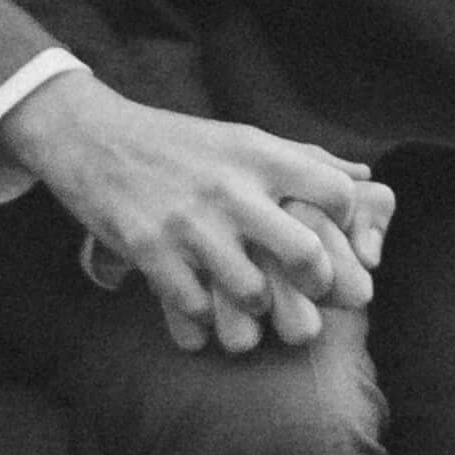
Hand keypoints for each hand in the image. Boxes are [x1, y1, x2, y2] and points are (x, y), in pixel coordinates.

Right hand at [7, 68, 395, 354]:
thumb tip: (364, 177)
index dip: (344, 223)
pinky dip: (201, 317)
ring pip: (252, 293)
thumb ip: (303, 158)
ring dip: (255, 308)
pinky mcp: (149, 251)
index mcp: (258, 155)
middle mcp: (230, 189)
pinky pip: (195, 307)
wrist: (90, 137)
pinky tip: (200, 304)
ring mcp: (189, 223)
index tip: (332, 237)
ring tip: (249, 303)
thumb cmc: (176, 142)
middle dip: (315, 283)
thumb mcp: (241, 137)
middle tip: (307, 290)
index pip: (335, 195)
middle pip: (305, 253)